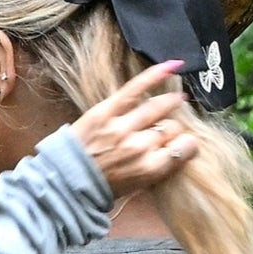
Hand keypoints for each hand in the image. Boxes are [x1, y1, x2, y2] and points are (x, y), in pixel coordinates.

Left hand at [70, 60, 197, 196]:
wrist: (66, 182)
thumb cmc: (102, 187)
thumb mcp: (136, 186)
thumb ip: (157, 168)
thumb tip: (176, 150)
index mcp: (149, 169)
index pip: (182, 148)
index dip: (186, 145)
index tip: (184, 143)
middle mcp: (140, 147)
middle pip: (170, 128)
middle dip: (172, 128)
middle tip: (168, 128)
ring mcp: (122, 127)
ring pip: (157, 107)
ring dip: (170, 101)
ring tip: (175, 99)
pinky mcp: (106, 112)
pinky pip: (134, 89)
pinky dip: (153, 76)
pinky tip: (172, 66)